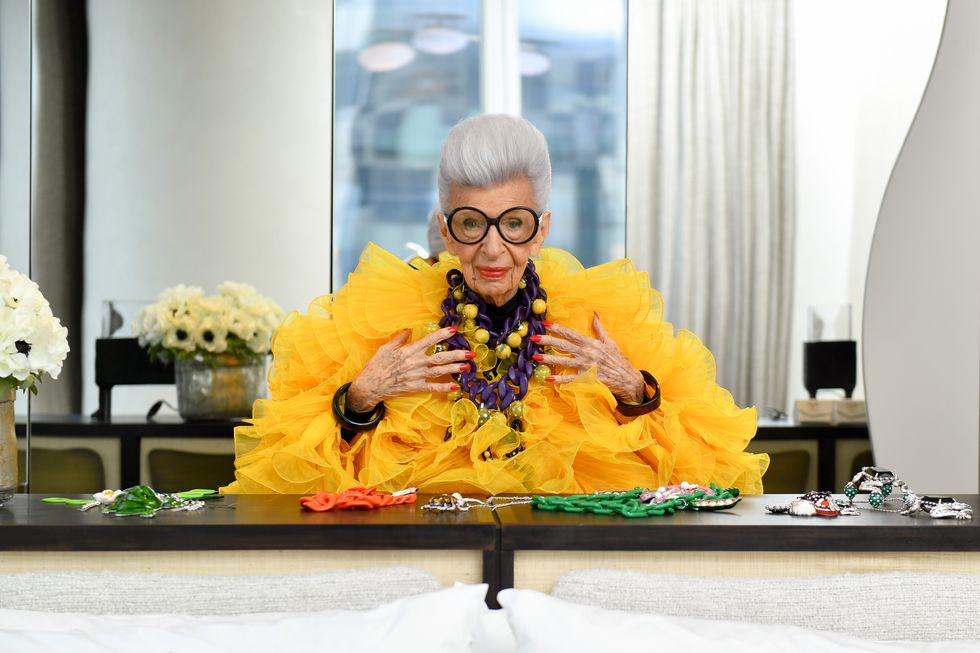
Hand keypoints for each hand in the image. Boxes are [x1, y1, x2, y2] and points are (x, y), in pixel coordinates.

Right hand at [346, 327, 469, 411]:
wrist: (369, 386)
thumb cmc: (376, 365)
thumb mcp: (385, 348)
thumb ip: (399, 339)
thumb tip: (408, 329)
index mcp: (408, 351)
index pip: (429, 340)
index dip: (442, 334)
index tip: (454, 329)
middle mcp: (415, 363)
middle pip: (439, 357)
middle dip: (456, 354)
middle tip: (471, 353)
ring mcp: (416, 376)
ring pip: (439, 371)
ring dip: (454, 369)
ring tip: (467, 366)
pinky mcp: (415, 387)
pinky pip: (432, 388)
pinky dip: (444, 388)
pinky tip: (455, 387)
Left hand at [532, 315, 644, 402]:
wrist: (629, 380)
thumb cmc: (619, 361)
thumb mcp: (611, 342)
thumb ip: (600, 329)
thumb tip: (595, 314)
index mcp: (591, 343)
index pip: (571, 334)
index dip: (557, 328)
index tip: (545, 323)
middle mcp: (587, 353)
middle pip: (564, 345)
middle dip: (547, 341)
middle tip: (533, 337)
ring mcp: (587, 367)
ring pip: (564, 361)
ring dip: (549, 360)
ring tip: (535, 357)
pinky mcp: (588, 379)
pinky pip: (571, 379)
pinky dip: (560, 380)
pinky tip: (549, 379)